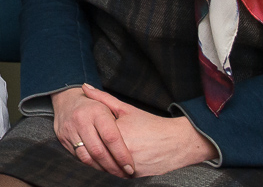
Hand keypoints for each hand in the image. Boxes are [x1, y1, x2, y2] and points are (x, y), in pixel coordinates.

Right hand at [52, 84, 138, 176]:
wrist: (66, 101)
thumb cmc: (92, 105)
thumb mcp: (108, 104)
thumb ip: (124, 118)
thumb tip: (138, 124)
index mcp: (95, 111)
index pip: (111, 137)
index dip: (122, 155)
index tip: (130, 167)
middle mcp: (80, 120)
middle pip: (98, 151)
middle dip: (113, 167)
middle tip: (125, 174)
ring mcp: (69, 130)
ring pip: (87, 157)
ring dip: (103, 169)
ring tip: (115, 173)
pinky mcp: (63, 139)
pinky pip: (79, 157)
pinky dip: (92, 165)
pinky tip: (102, 167)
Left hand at [80, 85, 214, 175]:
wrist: (178, 142)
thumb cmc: (151, 124)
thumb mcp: (126, 109)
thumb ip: (103, 98)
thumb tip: (84, 87)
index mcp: (117, 134)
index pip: (93, 137)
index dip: (88, 134)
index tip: (85, 132)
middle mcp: (123, 152)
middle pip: (98, 154)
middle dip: (92, 150)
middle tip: (89, 143)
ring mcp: (130, 166)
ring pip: (107, 167)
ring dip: (102, 162)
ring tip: (102, 152)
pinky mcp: (137, 176)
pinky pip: (119, 174)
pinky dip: (114, 169)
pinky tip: (114, 161)